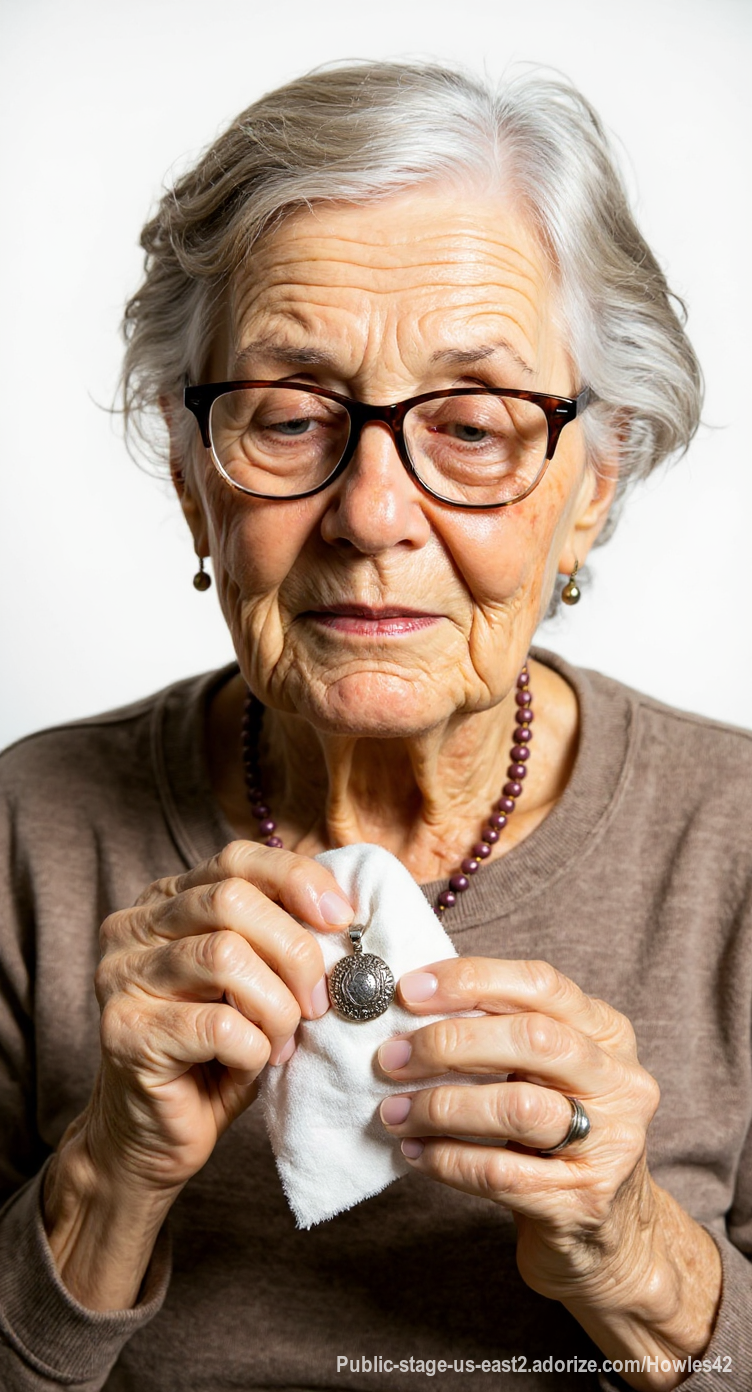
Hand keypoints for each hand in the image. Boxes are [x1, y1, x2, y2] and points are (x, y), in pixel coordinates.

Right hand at [81, 841, 352, 1195]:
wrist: (155, 1138)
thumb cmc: (216, 1056)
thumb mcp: (256, 982)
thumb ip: (280, 939)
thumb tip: (342, 914)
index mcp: (166, 901)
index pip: (236, 859)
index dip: (295, 879)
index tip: (341, 919)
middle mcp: (133, 928)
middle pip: (232, 899)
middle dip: (294, 950)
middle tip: (317, 1001)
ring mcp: (121, 977)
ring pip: (225, 956)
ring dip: (277, 1006)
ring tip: (282, 1039)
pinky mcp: (124, 1032)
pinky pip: (218, 1024)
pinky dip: (255, 1047)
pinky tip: (254, 1063)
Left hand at [377, 958, 720, 1387]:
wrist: (606, 1239)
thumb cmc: (554, 1138)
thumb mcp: (544, 1075)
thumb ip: (498, 1034)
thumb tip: (410, 1004)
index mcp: (607, 1034)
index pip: (540, 984)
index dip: (472, 980)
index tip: (409, 991)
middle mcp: (620, 1082)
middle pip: (533, 1039)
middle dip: (451, 1043)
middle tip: (392, 1058)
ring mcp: (611, 1144)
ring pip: (518, 1108)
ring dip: (442, 1106)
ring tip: (395, 1112)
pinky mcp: (585, 1202)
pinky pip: (501, 1173)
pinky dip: (448, 1159)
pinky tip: (415, 1153)